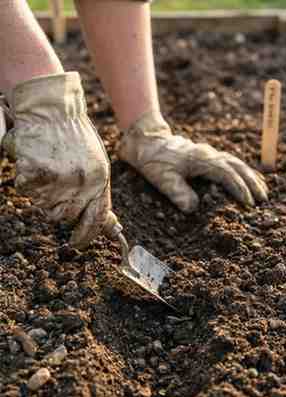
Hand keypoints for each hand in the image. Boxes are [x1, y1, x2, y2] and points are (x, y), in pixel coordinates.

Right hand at [3, 72, 119, 247]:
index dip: (86, 236)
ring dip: (42, 196)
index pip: (96, 220)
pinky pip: (27, 191)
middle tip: (55, 190)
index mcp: (101, 180)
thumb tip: (107, 228)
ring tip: (48, 172)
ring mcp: (58, 179)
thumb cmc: (75, 138)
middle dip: (59, 209)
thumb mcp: (97, 164)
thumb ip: (99, 194)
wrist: (53, 111)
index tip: (77, 243)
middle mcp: (82, 183)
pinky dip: (27, 181)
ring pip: (45, 207)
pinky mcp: (36, 173)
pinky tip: (35, 164)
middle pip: (65, 218)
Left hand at [118, 110, 268, 212]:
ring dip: (251, 176)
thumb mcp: (161, 178)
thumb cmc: (153, 160)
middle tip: (263, 199)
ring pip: (237, 163)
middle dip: (252, 183)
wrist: (146, 140)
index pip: (227, 174)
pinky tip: (248, 178)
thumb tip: (193, 209)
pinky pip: (231, 162)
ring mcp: (210, 153)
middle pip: (238, 167)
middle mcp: (210, 154)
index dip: (240, 189)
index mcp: (202, 160)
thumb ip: (178, 192)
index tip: (249, 203)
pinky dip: (243, 170)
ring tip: (263, 190)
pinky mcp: (208, 155)